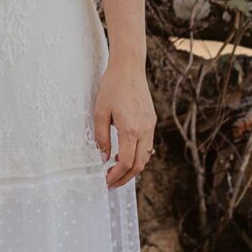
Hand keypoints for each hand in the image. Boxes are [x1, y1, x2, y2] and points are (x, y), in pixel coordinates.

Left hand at [93, 55, 155, 188]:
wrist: (129, 68)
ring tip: (117, 171)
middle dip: (125, 178)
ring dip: (133, 168)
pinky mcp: (151, 121)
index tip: (106, 180)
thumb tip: (104, 157)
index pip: (126, 162)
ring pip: (146, 157)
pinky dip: (138, 155)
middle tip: (111, 182)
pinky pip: (148, 145)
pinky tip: (126, 154)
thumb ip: (101, 137)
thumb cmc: (112, 87)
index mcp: (130, 130)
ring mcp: (150, 126)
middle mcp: (144, 131)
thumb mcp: (100, 112)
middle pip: (139, 165)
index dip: (116, 176)